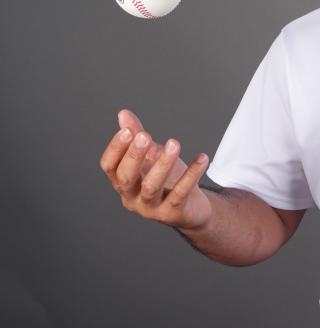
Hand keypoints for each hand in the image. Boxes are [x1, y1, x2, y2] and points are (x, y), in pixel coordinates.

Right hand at [100, 108, 211, 230]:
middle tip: (145, 135)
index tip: (127, 131)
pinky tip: (202, 158)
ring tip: (175, 143)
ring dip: (163, 163)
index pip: (109, 167)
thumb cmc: (168, 180)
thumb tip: (123, 114)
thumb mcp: (152, 157)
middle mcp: (132, 198)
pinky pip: (181, 193)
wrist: (191, 209)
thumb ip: (138, 137)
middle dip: (134, 156)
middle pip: (126, 177)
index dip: (115, 149)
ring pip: (151, 186)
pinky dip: (192, 175)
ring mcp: (151, 208)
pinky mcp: (172, 213)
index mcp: (123, 183)